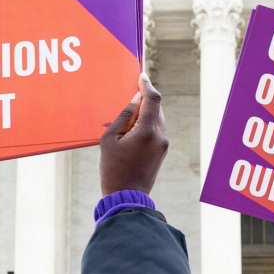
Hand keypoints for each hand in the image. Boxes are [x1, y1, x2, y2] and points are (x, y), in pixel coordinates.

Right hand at [100, 74, 167, 195]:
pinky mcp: (162, 151)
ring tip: (127, 115)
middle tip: (129, 94)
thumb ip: (124, 115)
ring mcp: (163, 144)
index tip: (141, 76)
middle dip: (145, 98)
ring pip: (157, 118)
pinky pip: (156, 129)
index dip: (147, 85)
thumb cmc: (113, 169)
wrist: (126, 197)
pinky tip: (132, 129)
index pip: (153, 99)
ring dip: (145, 112)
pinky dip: (147, 123)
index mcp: (147, 131)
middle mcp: (160, 136)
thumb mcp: (110, 139)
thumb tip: (136, 99)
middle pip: (157, 107)